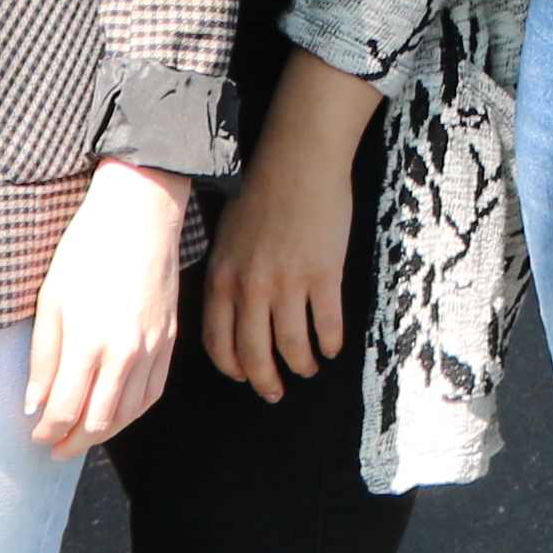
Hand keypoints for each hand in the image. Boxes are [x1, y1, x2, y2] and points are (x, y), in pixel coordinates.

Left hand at [27, 161, 192, 454]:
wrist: (140, 215)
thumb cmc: (88, 249)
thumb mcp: (51, 298)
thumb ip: (43, 357)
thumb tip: (34, 404)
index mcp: (89, 342)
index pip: (66, 409)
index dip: (48, 431)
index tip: (36, 435)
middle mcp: (125, 354)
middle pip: (99, 421)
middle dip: (73, 442)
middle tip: (54, 448)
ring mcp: (152, 348)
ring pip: (130, 414)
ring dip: (103, 432)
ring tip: (82, 436)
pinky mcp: (170, 340)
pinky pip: (153, 392)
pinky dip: (134, 412)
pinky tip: (118, 413)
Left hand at [201, 104, 364, 404]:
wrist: (299, 160)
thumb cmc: (262, 192)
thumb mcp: (228, 237)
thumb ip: (227, 276)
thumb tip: (233, 313)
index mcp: (223, 278)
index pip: (218, 342)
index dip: (233, 367)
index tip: (244, 377)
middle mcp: (251, 287)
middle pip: (254, 354)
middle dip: (266, 381)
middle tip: (275, 392)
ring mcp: (288, 283)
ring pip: (292, 346)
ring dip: (302, 364)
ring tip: (309, 366)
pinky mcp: (323, 275)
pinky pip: (327, 325)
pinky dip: (331, 343)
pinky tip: (333, 346)